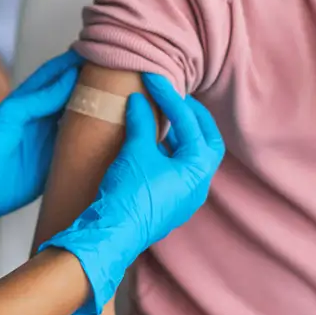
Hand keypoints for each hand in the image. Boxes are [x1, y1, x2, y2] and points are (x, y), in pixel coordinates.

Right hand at [41, 73, 224, 314]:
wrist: (110, 235)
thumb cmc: (128, 194)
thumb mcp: (136, 151)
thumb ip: (143, 122)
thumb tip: (140, 100)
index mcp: (198, 171)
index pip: (190, 124)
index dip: (171, 98)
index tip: (155, 80)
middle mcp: (197, 187)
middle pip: (205, 141)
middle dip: (192, 117)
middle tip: (175, 97)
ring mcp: (184, 198)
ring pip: (191, 157)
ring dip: (180, 134)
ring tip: (162, 115)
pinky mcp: (167, 204)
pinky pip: (177, 170)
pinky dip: (168, 151)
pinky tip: (151, 142)